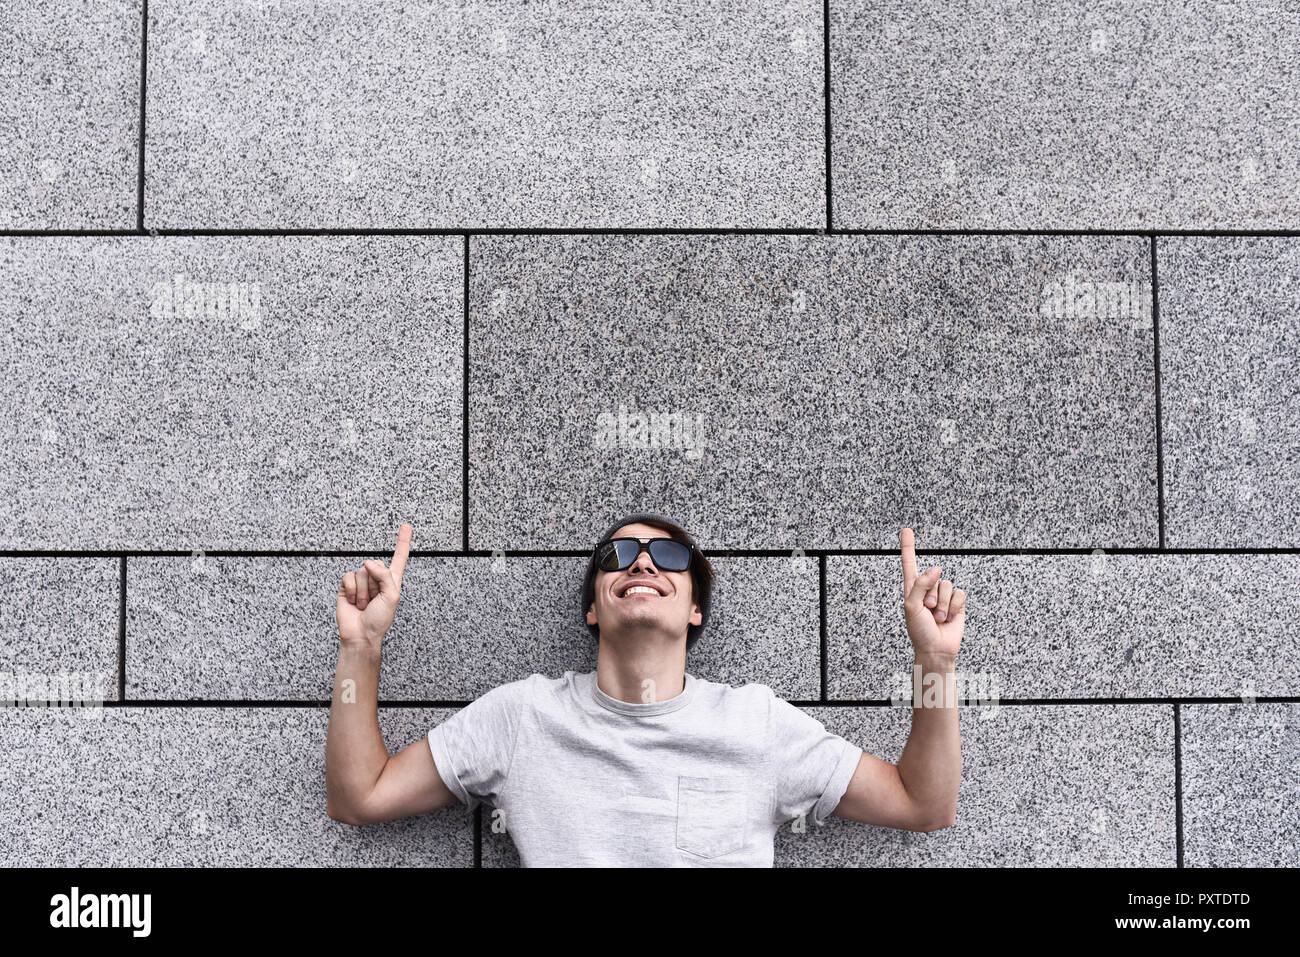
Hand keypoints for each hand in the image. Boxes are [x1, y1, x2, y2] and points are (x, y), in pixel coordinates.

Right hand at [336, 524, 411, 649]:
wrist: (361, 634)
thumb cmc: (379, 619)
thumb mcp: (392, 597)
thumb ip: (385, 576)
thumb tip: (369, 562)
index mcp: (392, 581)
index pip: (399, 558)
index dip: (403, 542)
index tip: (406, 526)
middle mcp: (377, 578)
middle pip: (376, 564)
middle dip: (375, 584)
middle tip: (374, 601)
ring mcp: (361, 582)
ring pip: (362, 571)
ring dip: (363, 591)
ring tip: (364, 604)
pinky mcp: (346, 586)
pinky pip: (348, 577)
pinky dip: (352, 590)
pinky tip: (353, 601)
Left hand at [900, 527, 965, 659]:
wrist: (936, 650)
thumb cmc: (920, 631)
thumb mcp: (912, 607)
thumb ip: (920, 585)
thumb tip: (936, 568)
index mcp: (912, 589)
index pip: (910, 564)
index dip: (908, 547)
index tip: (906, 530)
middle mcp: (928, 589)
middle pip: (933, 575)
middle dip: (931, 595)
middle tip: (928, 611)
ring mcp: (943, 596)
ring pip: (947, 585)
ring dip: (942, 604)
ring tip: (938, 618)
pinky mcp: (957, 603)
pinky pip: (959, 594)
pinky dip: (954, 607)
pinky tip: (949, 618)